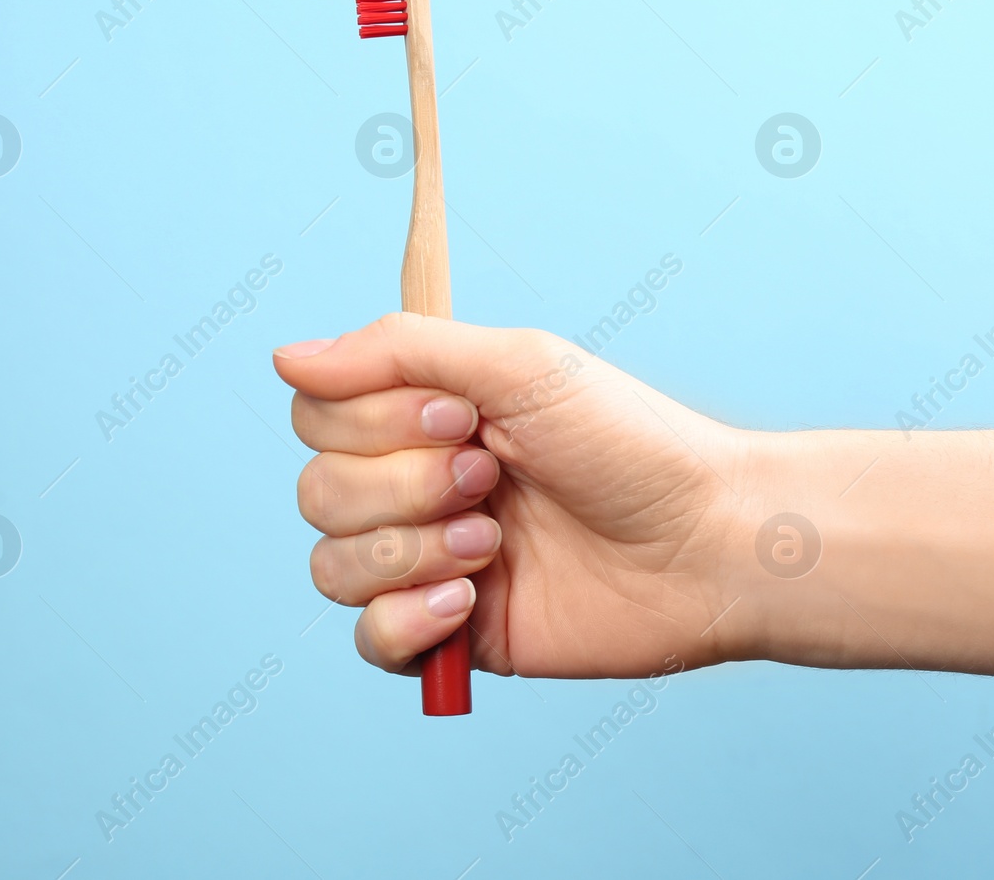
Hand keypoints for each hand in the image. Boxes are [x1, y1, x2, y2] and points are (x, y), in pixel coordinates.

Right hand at [272, 313, 751, 679]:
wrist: (707, 544)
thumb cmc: (631, 443)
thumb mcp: (520, 366)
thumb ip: (400, 351)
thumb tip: (285, 355)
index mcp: (426, 415)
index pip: (317, 413)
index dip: (369, 421)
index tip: (459, 418)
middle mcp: (417, 485)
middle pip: (316, 490)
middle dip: (401, 486)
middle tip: (492, 477)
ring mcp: (431, 561)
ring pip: (331, 565)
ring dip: (407, 551)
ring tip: (493, 542)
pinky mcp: (453, 634)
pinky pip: (368, 641)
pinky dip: (405, 620)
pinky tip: (469, 600)